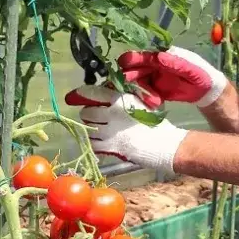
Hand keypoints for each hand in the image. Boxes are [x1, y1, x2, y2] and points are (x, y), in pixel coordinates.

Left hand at [66, 84, 188, 174]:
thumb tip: (106, 93)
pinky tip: (100, 142)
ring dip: (91, 129)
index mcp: (121, 99)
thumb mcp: (140, 102)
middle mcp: (112, 113)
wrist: (164, 144)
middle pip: (87, 112)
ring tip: (98, 130)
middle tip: (94, 117)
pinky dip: (94, 143)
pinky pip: (92, 143)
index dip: (82, 94)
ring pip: (88, 128)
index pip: (93, 92)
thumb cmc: (155, 123)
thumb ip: (123, 98)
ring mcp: (110, 131)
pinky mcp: (111, 146)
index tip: (75, 96)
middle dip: (88, 114)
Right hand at [116, 47, 227, 108]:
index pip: (144, 55)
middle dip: (131, 77)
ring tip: (154, 102)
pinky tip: (156, 104)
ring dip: (142, 92)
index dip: (132, 59)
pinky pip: (146, 94)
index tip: (123, 66)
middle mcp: (155, 65)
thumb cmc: (201, 74)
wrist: (207, 90)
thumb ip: (175, 63)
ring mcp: (155, 78)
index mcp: (163, 55)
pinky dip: (148, 99)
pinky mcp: (156, 90)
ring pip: (139, 83)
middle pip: (137, 69)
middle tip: (127, 85)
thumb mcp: (191, 69)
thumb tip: (159, 56)